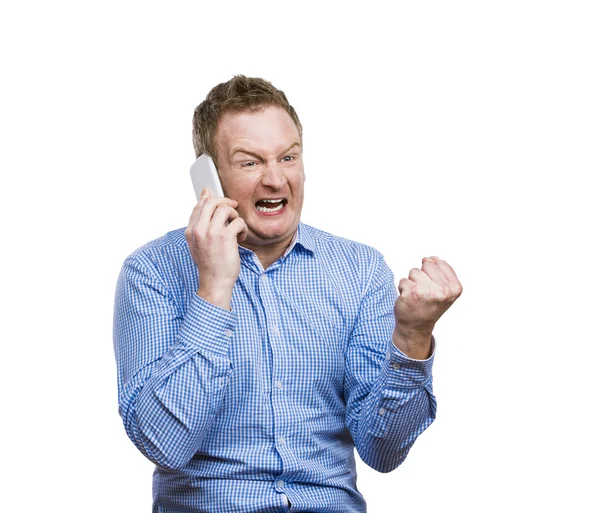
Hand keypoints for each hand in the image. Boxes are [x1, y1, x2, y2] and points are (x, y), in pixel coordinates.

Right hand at [185, 189, 247, 309]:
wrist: (215, 282)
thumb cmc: (210, 263)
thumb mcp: (200, 242)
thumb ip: (201, 220)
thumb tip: (205, 193)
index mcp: (191, 231)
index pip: (200, 205)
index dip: (213, 201)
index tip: (223, 204)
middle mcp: (199, 230)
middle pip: (211, 202)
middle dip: (225, 202)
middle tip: (234, 210)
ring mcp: (211, 233)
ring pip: (225, 208)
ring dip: (235, 216)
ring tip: (236, 228)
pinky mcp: (225, 237)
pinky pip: (238, 221)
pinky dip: (243, 228)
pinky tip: (241, 237)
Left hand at [393, 256, 461, 358]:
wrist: (416, 327)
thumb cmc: (429, 305)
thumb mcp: (444, 289)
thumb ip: (440, 271)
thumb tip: (430, 258)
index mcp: (455, 288)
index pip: (439, 262)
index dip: (433, 273)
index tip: (434, 288)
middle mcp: (443, 291)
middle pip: (427, 264)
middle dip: (422, 275)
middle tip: (424, 292)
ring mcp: (426, 292)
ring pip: (414, 271)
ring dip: (412, 282)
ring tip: (416, 296)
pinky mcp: (411, 293)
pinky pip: (403, 280)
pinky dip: (403, 288)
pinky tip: (409, 299)